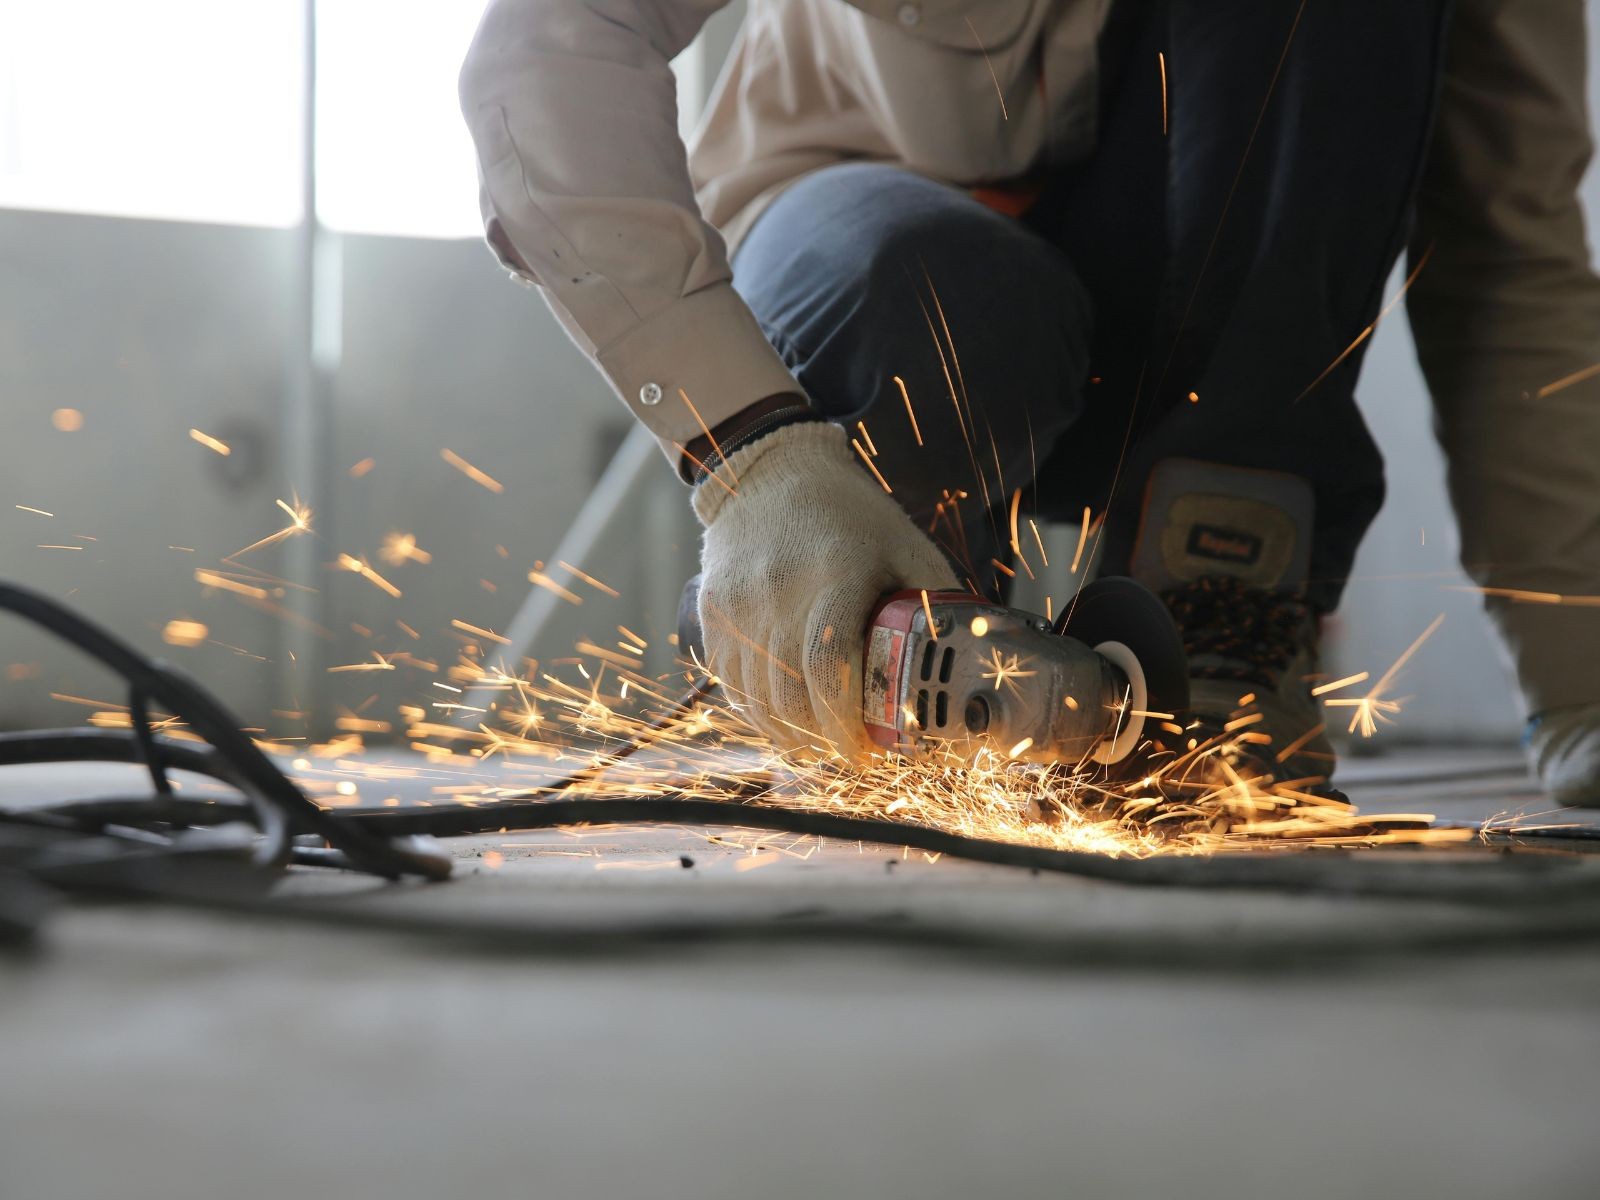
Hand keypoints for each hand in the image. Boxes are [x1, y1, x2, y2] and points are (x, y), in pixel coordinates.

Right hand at [693, 421, 957, 754]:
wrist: (768, 473)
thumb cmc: (850, 514)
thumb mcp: (905, 545)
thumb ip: (935, 601)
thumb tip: (973, 659)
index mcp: (835, 575)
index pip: (830, 668)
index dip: (845, 724)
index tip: (864, 752)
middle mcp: (779, 592)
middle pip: (790, 695)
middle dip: (820, 739)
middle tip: (848, 755)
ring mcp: (738, 604)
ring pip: (756, 698)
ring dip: (788, 735)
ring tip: (816, 746)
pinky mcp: (712, 611)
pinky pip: (729, 682)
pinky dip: (755, 713)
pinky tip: (781, 722)